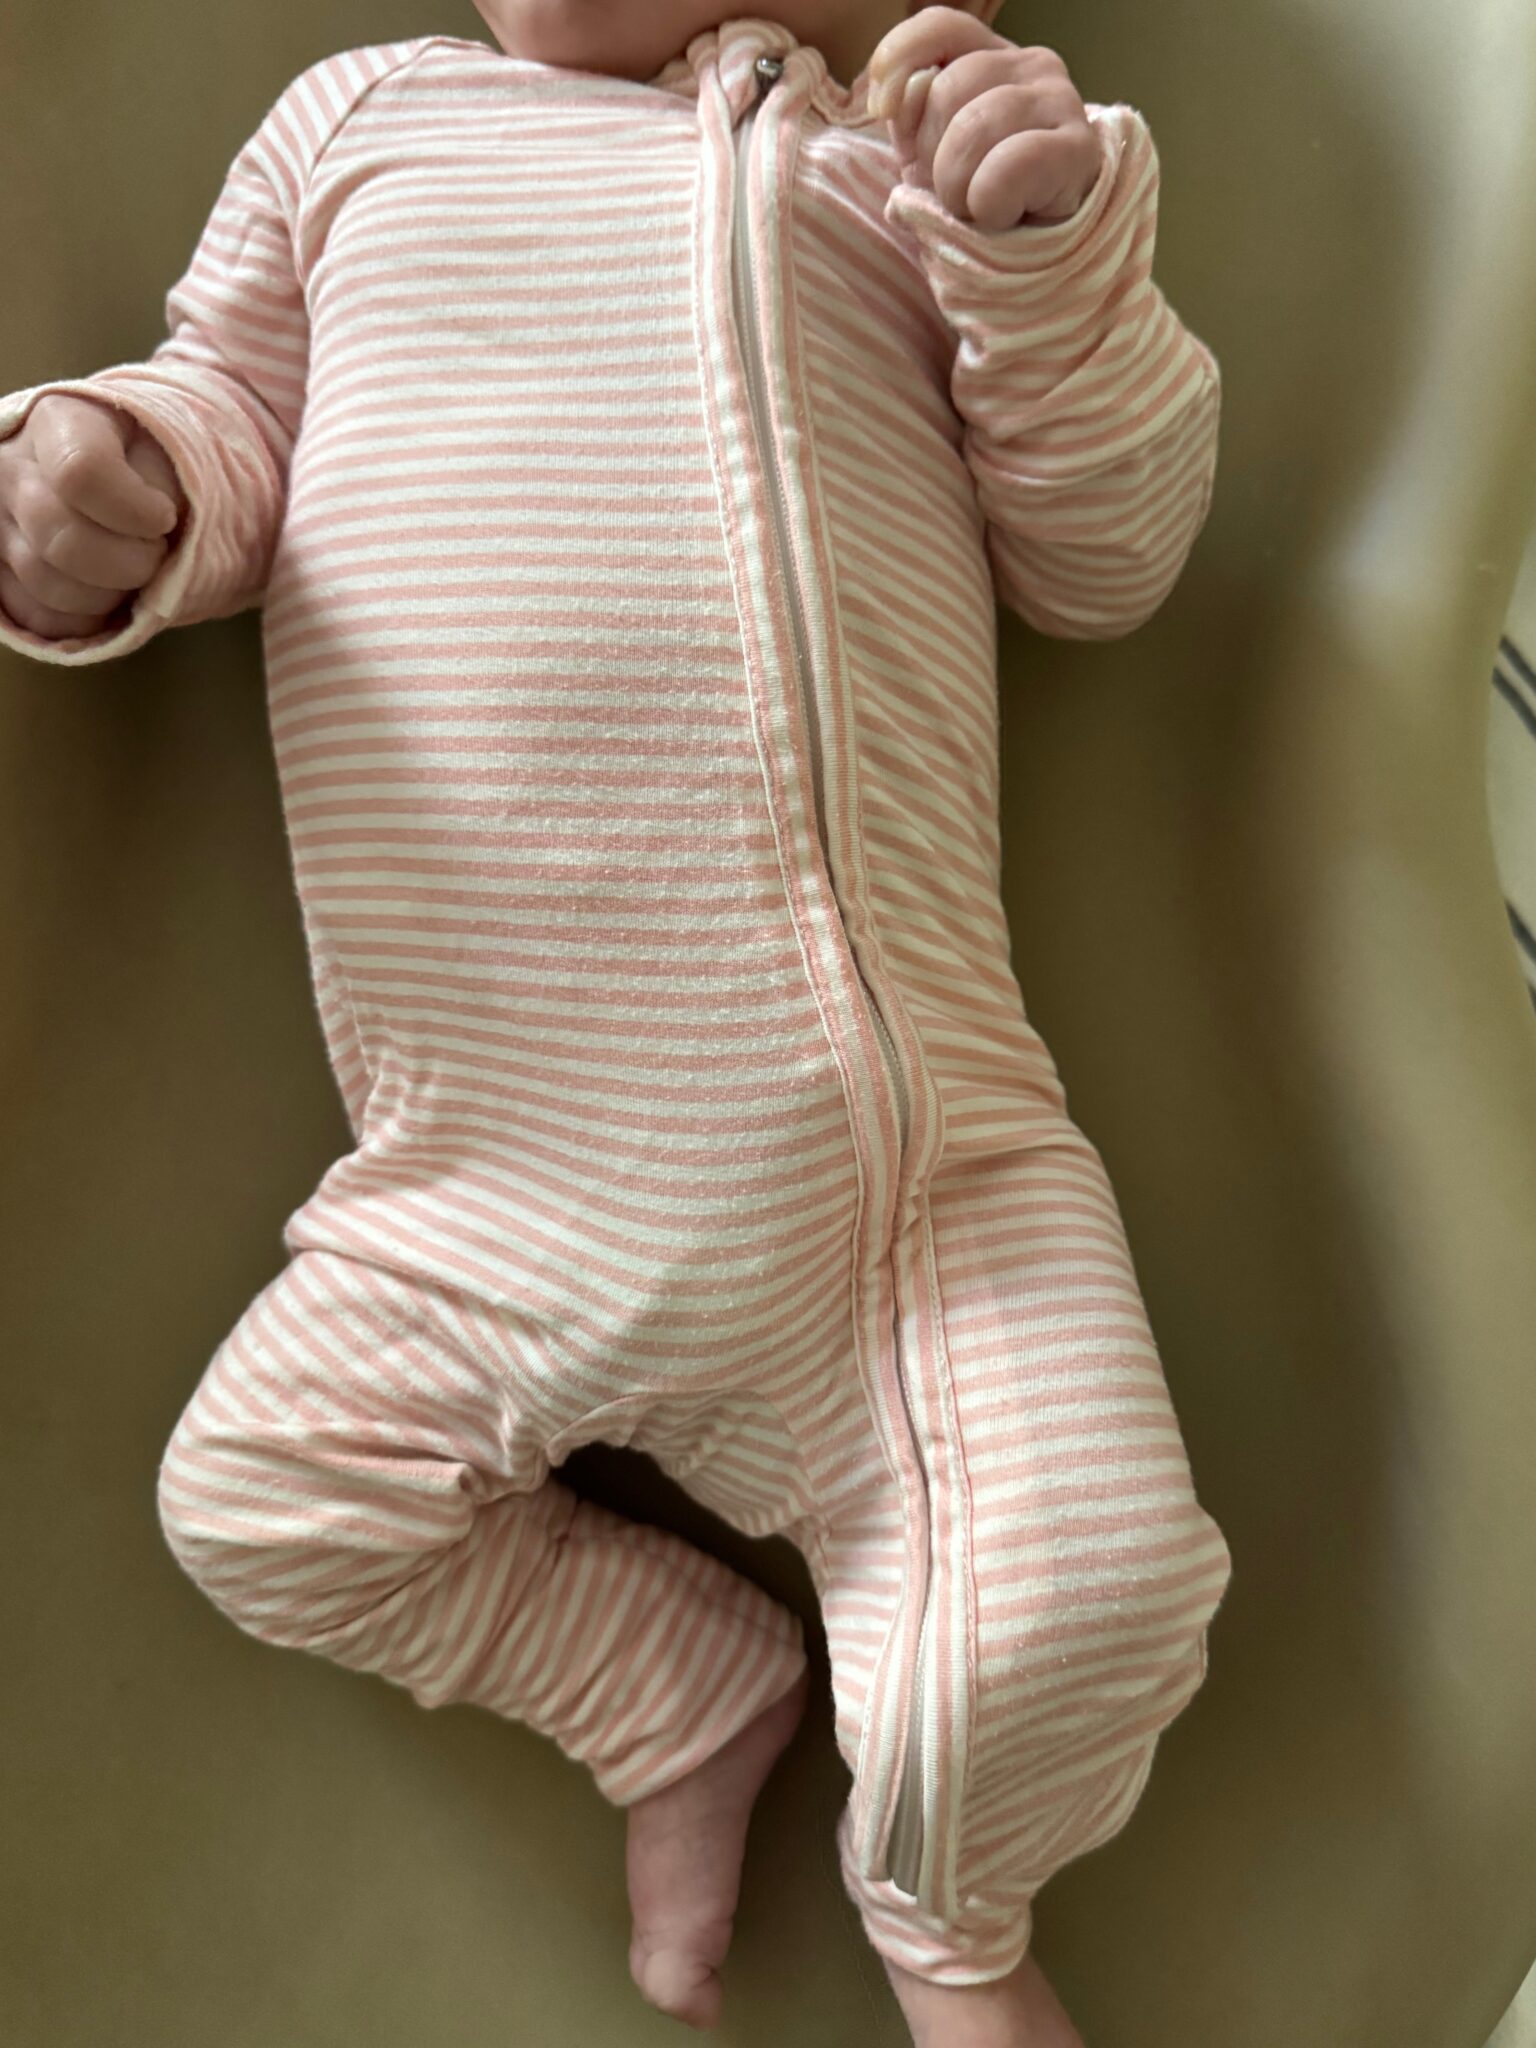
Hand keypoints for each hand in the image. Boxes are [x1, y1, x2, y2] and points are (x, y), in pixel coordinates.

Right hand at [0, 392, 186, 639]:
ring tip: (131, 573)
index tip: (164, 518)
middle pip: (63, 540)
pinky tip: (104, 593)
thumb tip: (152, 531)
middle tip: (155, 554)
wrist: (116, 478)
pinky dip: (85, 620)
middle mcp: (9, 466)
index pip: (82, 473)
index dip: (135, 511)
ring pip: (49, 584)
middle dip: (131, 563)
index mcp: (58, 421)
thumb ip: (163, 484)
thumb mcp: (167, 453)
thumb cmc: (147, 466)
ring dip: (109, 595)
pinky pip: (39, 616)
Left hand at [866, 4, 1104, 230]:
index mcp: (991, 56)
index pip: (940, 26)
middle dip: (931, 155)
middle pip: (949, 87)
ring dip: (957, 187)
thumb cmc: (981, 199)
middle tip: (952, 192)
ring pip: (974, 128)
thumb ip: (911, 112)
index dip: (898, 58)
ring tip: (975, 209)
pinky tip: (1003, 217)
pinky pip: (1008, 166)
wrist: (1036, 252)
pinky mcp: (1078, 149)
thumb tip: (893, 100)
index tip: (881, 110)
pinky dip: (989, 203)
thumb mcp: (931, 151)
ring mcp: (1062, 100)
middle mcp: (1033, 64)